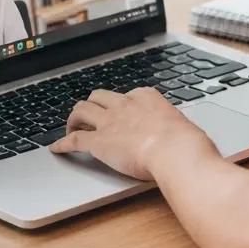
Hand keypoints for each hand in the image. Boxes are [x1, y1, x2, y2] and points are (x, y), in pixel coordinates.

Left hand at [50, 87, 218, 181]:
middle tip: (90, 116)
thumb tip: (191, 141)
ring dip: (74, 118)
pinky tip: (57, 148)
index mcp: (148, 97)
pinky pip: (75, 140)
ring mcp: (110, 122)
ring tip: (72, 128)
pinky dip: (63, 144)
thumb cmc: (187, 143)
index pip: (128, 95)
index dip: (121, 105)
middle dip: (93, 105)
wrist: (176, 152)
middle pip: (99, 96)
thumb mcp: (186, 128)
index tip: (121, 112)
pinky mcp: (99, 142)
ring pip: (82, 110)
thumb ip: (180, 131)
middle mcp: (125, 105)